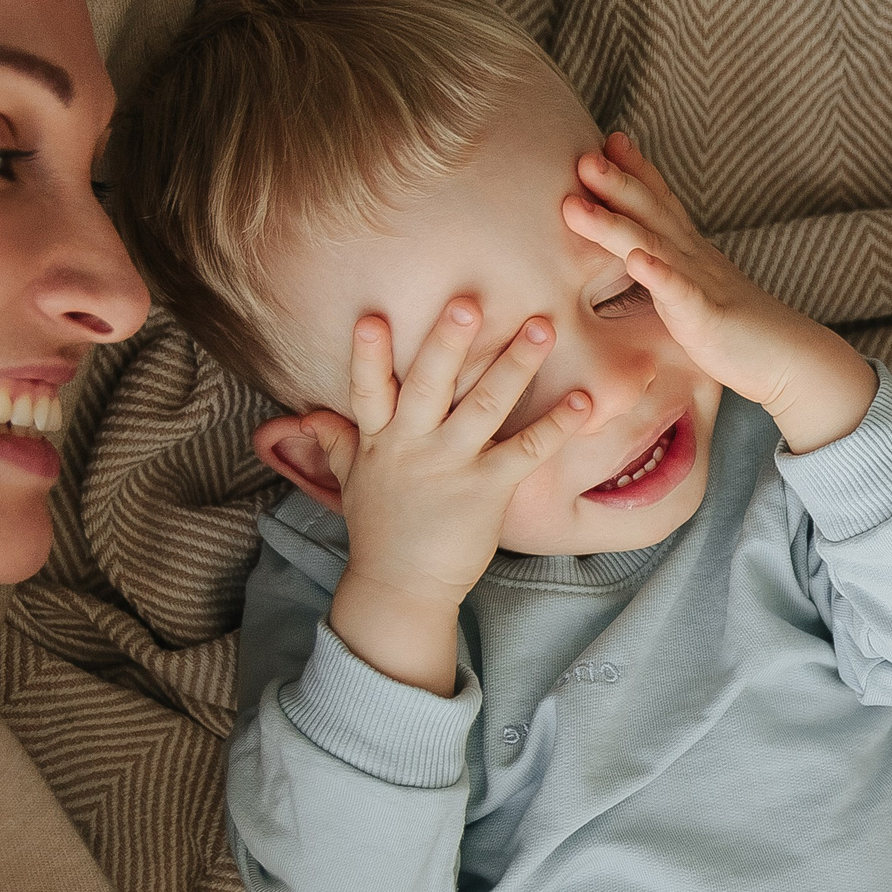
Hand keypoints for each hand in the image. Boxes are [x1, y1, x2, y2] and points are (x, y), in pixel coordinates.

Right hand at [316, 300, 586, 693]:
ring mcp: (451, 467)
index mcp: (379, 440)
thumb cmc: (380, 530)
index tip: (373, 317)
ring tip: (542, 327)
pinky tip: (584, 400)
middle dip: (449, 342)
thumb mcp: (350, 481)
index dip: (369, 355)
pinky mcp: (487, 491)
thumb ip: (338, 441)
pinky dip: (556, 425)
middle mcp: (413, 447)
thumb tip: (307, 415)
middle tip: (470, 302)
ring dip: (516, 365)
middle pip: (430, 385)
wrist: (401, 588)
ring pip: (484, 406)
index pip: (368, 389)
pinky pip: (526, 451)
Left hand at [563, 134, 874, 452]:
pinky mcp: (708, 319)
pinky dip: (659, 274)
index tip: (609, 139)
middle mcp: (694, 258)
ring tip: (577, 206)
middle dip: (616, 182)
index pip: (661, 202)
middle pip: (651, 211)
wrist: (792, 361)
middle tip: (584, 156)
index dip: (636, 170)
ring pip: (653, 245)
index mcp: (690, 252)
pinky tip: (637, 260)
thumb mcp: (695, 291)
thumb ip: (668, 271)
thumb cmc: (740, 332)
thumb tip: (638, 258)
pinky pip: (681, 293)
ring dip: (614, 224)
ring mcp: (701, 285)